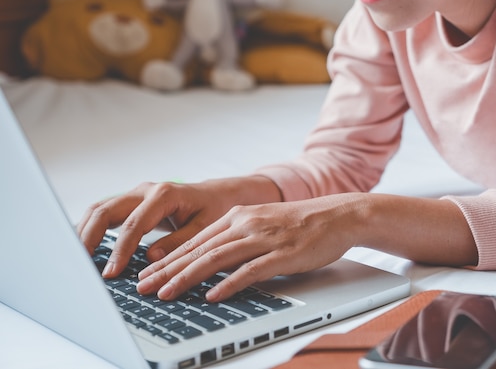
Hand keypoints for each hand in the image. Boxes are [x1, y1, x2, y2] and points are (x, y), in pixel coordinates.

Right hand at [77, 176, 280, 278]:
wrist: (220, 195)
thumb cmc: (216, 209)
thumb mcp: (206, 227)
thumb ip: (180, 242)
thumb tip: (151, 258)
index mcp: (164, 195)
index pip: (133, 224)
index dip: (120, 250)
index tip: (111, 273)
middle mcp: (146, 191)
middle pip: (106, 210)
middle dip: (89, 238)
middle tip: (80, 266)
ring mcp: (136, 195)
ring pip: (99, 209)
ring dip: (83, 232)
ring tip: (74, 259)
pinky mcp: (132, 203)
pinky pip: (104, 214)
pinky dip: (90, 229)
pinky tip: (82, 249)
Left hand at [135, 193, 362, 301]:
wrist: (337, 215)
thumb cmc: (300, 224)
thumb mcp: (262, 225)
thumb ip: (236, 240)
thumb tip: (211, 263)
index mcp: (237, 217)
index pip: (195, 240)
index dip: (168, 258)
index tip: (147, 273)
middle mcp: (245, 225)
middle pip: (198, 250)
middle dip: (167, 270)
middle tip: (143, 287)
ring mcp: (263, 238)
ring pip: (216, 259)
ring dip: (188, 277)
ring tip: (166, 293)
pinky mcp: (281, 253)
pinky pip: (250, 270)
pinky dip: (228, 284)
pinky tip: (212, 295)